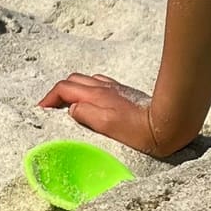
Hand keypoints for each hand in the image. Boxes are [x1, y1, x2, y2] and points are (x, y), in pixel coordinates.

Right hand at [36, 72, 179, 156]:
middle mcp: (103, 87)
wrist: (168, 121)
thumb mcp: (107, 126)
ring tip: (69, 104)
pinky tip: (93, 101)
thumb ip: (86, 115)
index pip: (64, 88)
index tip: (41, 110)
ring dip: (74, 89)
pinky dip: (89, 89)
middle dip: (59, 92)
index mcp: (96, 95)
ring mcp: (115, 88)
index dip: (49, 98)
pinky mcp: (124, 92)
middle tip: (52, 108)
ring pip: (87, 80)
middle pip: (73, 81)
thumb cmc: (140, 130)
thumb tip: (72, 109)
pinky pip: (100, 84)